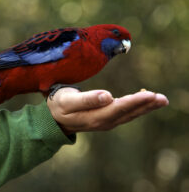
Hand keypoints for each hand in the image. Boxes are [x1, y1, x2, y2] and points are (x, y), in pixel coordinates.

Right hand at [47, 88, 168, 134]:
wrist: (55, 118)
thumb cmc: (59, 105)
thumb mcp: (68, 101)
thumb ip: (86, 100)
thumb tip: (108, 97)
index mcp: (94, 117)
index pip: (118, 108)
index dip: (134, 102)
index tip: (150, 95)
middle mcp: (103, 122)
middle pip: (127, 113)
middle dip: (145, 106)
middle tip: (163, 99)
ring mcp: (105, 122)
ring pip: (128, 115)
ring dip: (144, 108)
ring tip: (160, 100)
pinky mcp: (106, 119)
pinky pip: (124, 114)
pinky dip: (136, 108)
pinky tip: (144, 102)